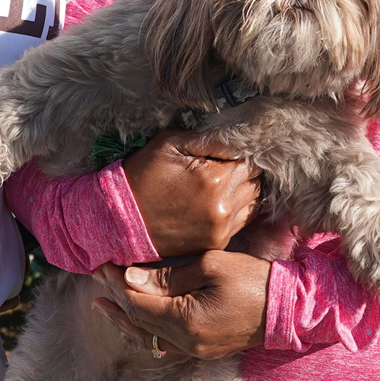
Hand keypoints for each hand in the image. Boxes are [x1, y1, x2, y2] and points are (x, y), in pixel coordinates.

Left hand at [93, 252, 270, 359]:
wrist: (288, 308)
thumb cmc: (253, 279)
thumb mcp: (211, 266)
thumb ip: (168, 277)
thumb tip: (131, 279)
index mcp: (186, 320)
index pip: (137, 301)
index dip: (117, 282)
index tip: (103, 263)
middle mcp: (186, 342)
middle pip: (138, 319)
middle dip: (116, 295)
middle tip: (98, 274)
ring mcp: (194, 350)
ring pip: (147, 336)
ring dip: (123, 318)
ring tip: (100, 304)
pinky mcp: (203, 350)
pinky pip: (164, 343)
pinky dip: (143, 331)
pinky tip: (133, 322)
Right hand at [123, 130, 259, 256]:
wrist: (122, 218)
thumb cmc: (144, 175)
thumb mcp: (170, 143)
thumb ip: (208, 138)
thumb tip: (237, 138)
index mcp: (216, 179)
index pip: (251, 162)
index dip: (244, 154)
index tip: (233, 152)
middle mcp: (223, 207)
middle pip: (257, 183)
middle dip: (247, 172)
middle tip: (229, 166)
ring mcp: (221, 228)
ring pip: (254, 203)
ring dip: (245, 191)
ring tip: (226, 184)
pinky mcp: (215, 242)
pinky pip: (242, 222)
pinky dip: (237, 210)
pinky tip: (220, 201)